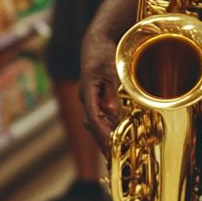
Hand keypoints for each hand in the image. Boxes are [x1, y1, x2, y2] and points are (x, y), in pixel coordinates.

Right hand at [79, 28, 122, 156]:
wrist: (97, 42)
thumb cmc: (104, 54)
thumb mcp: (112, 71)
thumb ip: (111, 93)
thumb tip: (113, 114)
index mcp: (87, 89)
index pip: (92, 116)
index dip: (101, 132)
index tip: (109, 144)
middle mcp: (85, 97)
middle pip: (92, 123)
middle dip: (101, 140)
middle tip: (112, 158)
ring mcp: (89, 98)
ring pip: (95, 121)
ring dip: (104, 135)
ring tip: (114, 152)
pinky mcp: (95, 97)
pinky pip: (99, 115)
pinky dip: (107, 126)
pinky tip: (115, 135)